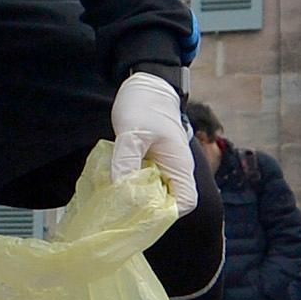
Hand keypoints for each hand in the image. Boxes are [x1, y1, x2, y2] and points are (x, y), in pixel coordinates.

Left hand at [108, 71, 197, 217]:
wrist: (146, 86)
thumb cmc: (144, 106)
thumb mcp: (132, 133)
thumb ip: (126, 160)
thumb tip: (120, 189)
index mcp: (179, 165)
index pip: (185, 202)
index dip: (166, 213)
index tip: (141, 213)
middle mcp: (175, 170)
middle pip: (169, 202)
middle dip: (147, 209)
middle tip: (120, 208)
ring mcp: (164, 167)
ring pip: (155, 194)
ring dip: (137, 198)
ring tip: (115, 197)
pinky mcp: (151, 163)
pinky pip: (144, 182)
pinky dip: (131, 185)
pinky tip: (115, 183)